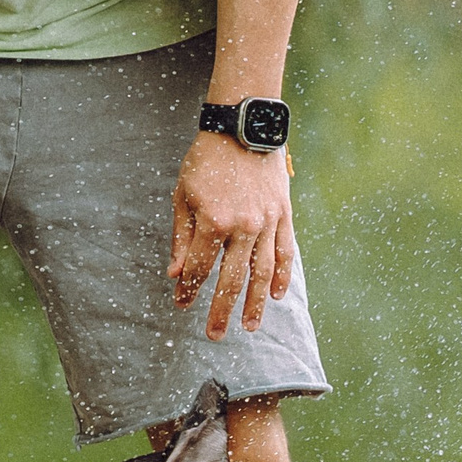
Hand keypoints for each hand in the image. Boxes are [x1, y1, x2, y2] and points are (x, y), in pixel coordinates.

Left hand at [169, 131, 296, 339]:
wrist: (243, 126)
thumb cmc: (207, 160)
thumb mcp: (183, 196)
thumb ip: (182, 238)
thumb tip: (176, 275)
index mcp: (213, 221)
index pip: (199, 268)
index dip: (189, 290)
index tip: (181, 304)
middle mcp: (243, 227)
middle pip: (231, 280)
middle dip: (220, 310)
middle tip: (214, 335)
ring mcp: (267, 222)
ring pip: (262, 273)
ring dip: (256, 304)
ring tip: (250, 327)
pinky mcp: (283, 215)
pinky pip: (285, 253)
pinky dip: (282, 276)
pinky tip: (276, 296)